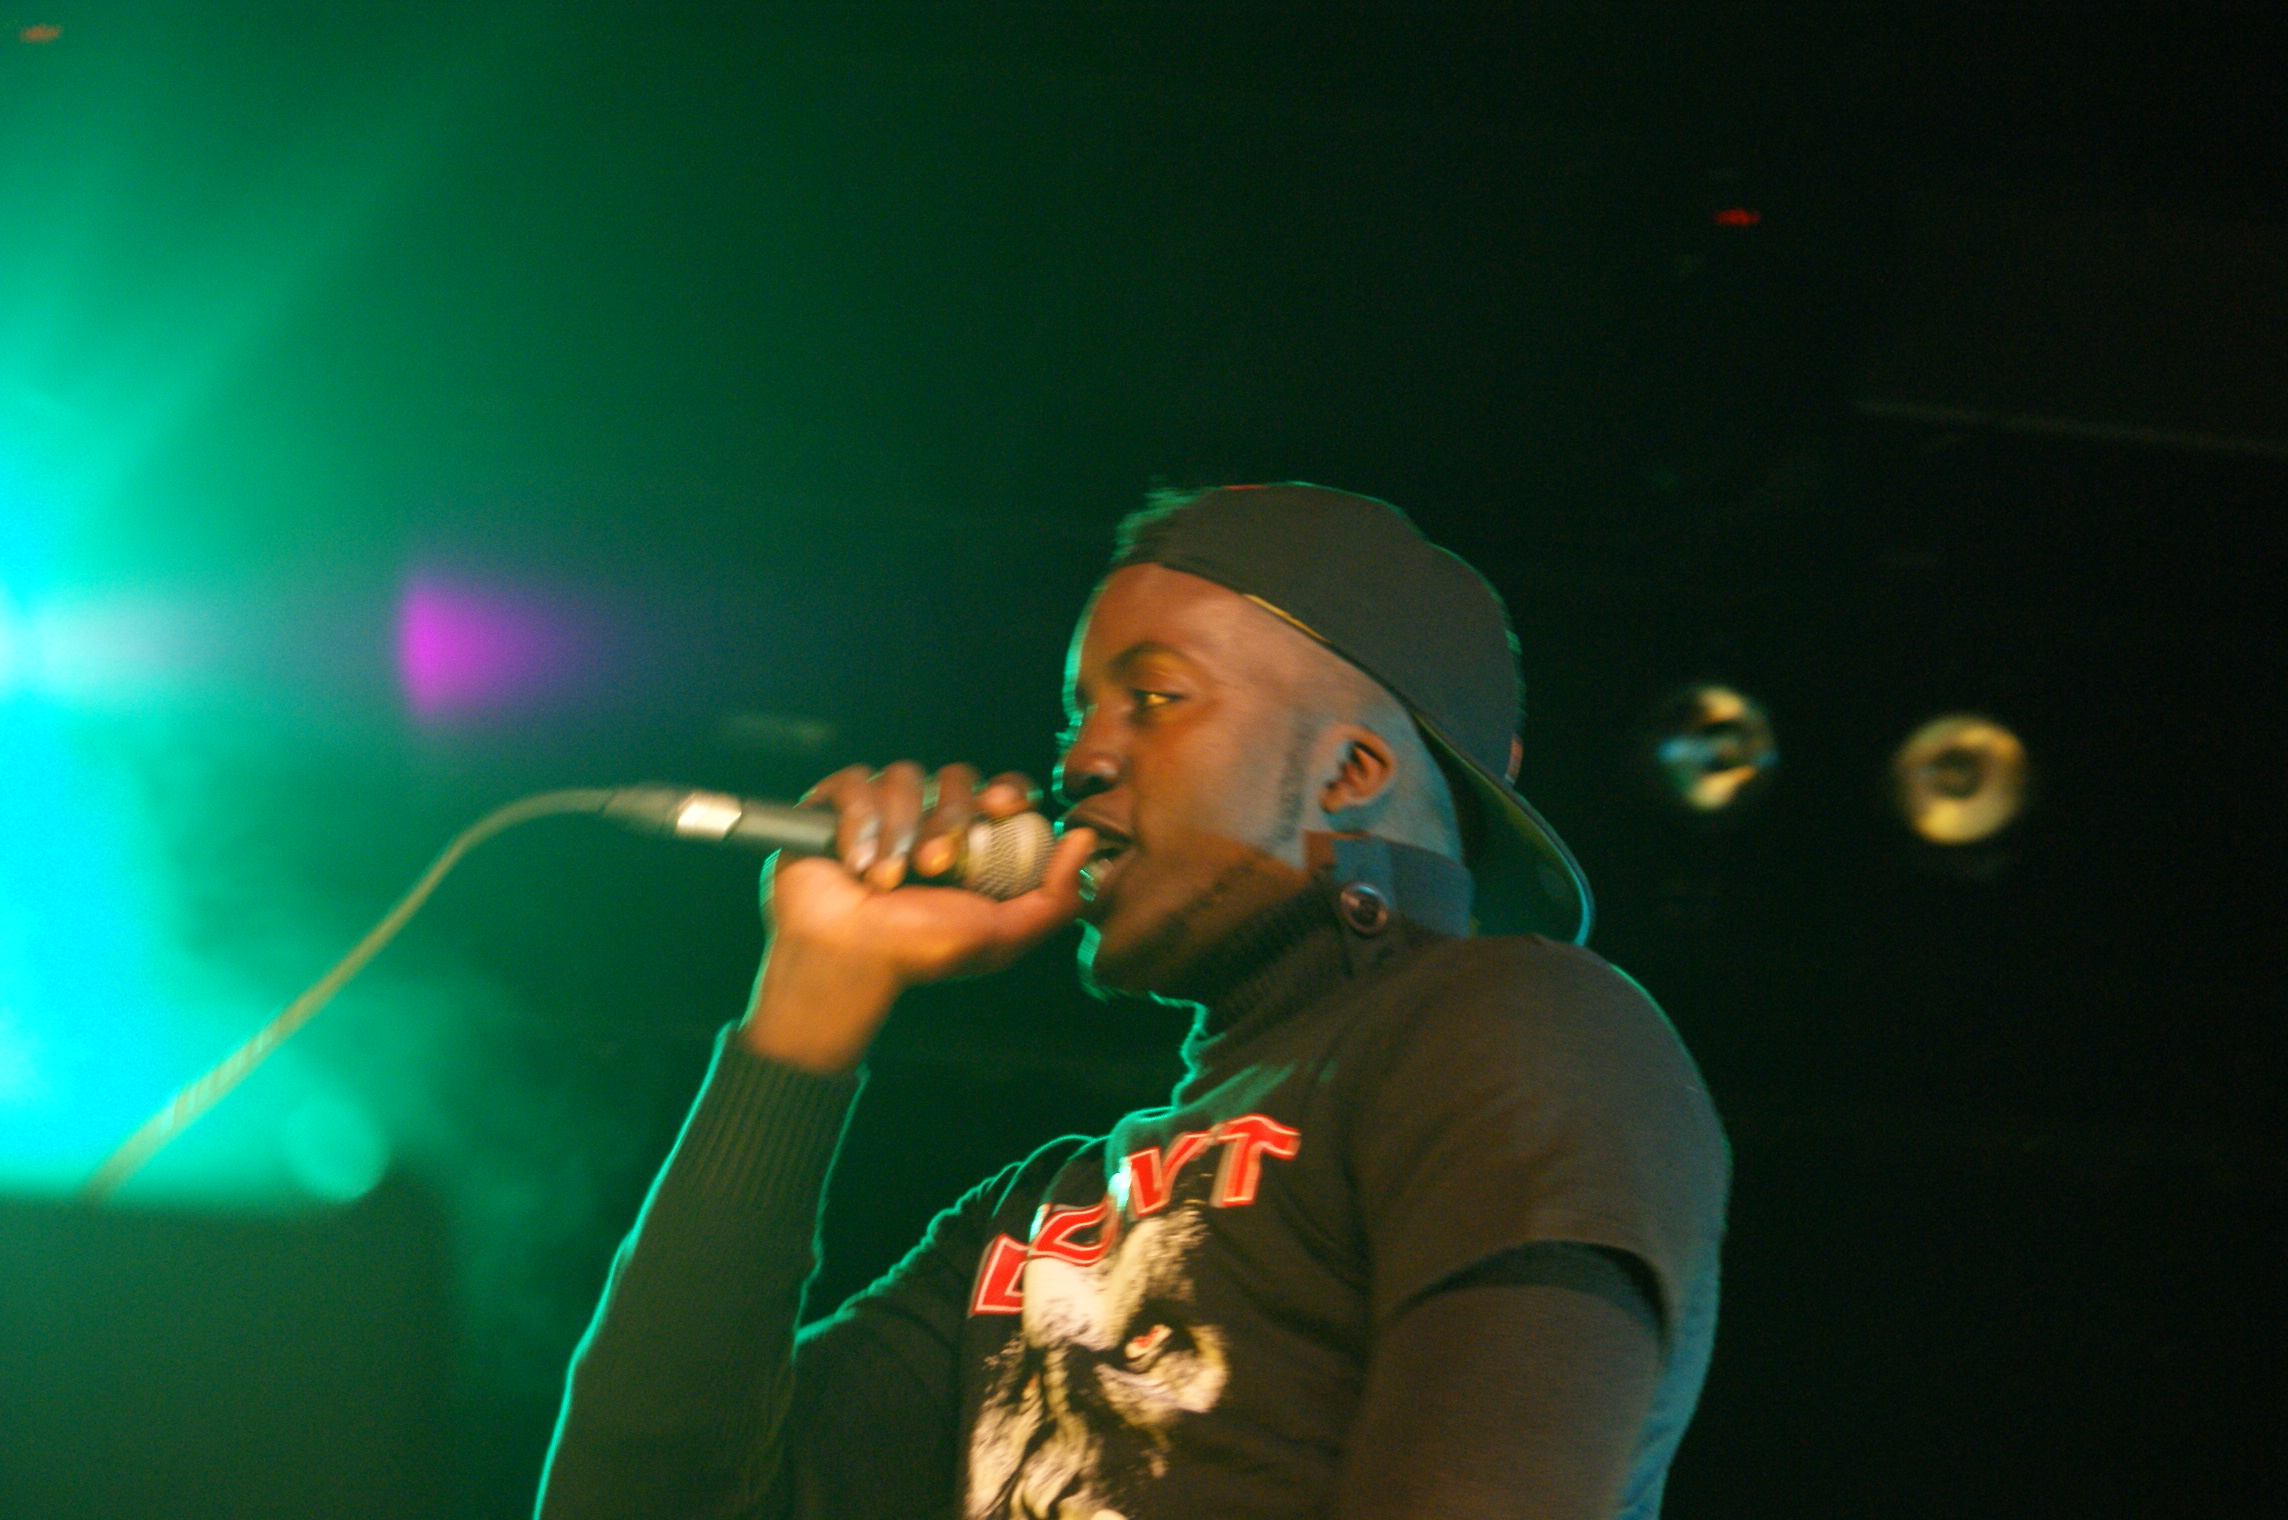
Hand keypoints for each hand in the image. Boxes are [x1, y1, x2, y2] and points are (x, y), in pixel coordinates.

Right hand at [738, 762, 1094, 1072]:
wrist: (846, 962)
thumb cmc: (919, 952)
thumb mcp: (1001, 936)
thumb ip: (1055, 898)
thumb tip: (1085, 841)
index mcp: (972, 843)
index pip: (1003, 791)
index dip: (1006, 791)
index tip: (1000, 809)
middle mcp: (929, 819)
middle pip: (956, 778)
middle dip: (946, 821)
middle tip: (934, 868)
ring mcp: (882, 810)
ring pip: (903, 776)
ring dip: (898, 831)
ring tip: (886, 880)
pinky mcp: (835, 806)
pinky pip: (856, 782)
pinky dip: (857, 823)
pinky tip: (854, 864)